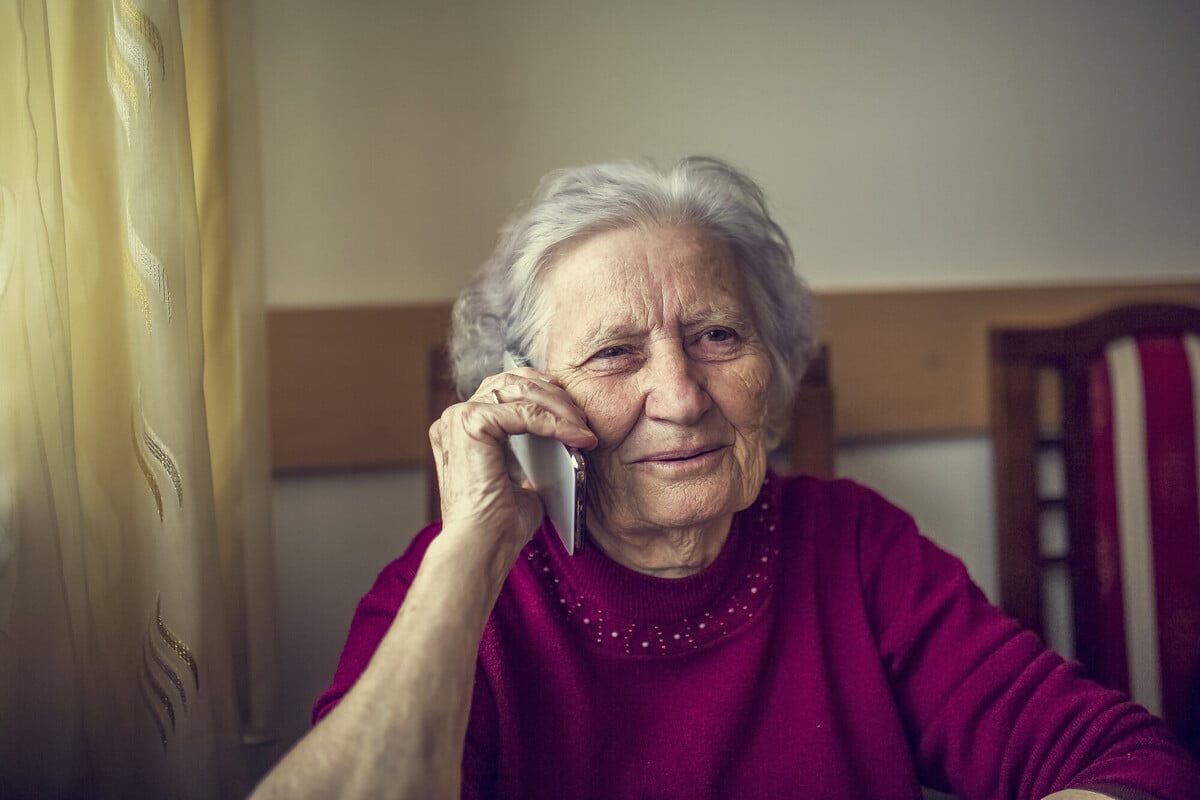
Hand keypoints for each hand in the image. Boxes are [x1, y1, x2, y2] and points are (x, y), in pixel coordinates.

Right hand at [428, 366, 596, 552]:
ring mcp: (459, 417)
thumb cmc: (500, 524)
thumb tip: (565, 435)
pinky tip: (577, 436)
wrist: (482, 547)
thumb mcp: (521, 478)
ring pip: (520, 392)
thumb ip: (532, 452)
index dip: (542, 392)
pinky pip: (524, 412)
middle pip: (512, 382)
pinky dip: (555, 422)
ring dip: (560, 408)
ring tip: (585, 430)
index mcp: (463, 427)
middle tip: (583, 417)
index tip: (574, 409)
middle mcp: (455, 417)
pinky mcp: (471, 423)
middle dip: (554, 395)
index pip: (504, 389)